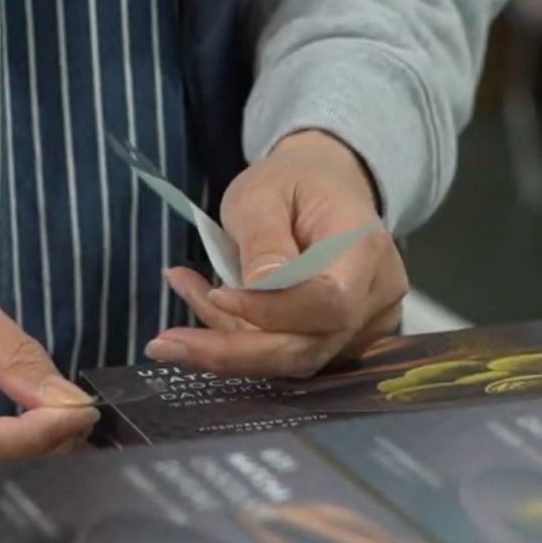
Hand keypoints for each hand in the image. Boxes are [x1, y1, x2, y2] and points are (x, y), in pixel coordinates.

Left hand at [146, 130, 407, 376]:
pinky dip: (239, 343)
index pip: (328, 302)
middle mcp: (376, 298)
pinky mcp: (340, 343)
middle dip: (233, 351)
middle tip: (165, 344)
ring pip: (292, 359)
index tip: (217, 295)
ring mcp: (363, 327)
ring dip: (228, 349)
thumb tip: (258, 290)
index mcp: (365, 248)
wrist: (324, 187)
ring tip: (172, 333)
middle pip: (308, 347)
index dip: (271, 311)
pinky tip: (201, 314)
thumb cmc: (292, 183)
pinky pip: (286, 355)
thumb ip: (264, 242)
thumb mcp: (263, 194)